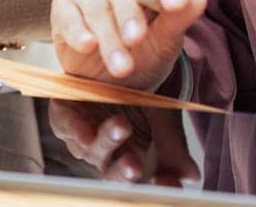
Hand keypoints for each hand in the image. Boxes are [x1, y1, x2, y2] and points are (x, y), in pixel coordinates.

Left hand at [48, 100, 199, 186]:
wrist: (113, 69)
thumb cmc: (140, 100)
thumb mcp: (161, 119)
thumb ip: (173, 146)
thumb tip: (192, 176)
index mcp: (131, 160)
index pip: (144, 182)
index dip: (155, 186)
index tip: (165, 184)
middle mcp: (105, 155)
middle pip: (114, 172)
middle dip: (124, 170)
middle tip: (136, 166)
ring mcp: (83, 139)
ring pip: (91, 149)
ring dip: (105, 140)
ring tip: (120, 126)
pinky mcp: (63, 118)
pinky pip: (65, 126)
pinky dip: (73, 127)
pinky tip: (83, 128)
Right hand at [51, 0, 206, 91]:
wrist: (112, 77)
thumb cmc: (143, 52)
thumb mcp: (166, 42)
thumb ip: (179, 20)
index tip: (176, 5)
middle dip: (129, 16)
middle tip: (136, 41)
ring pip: (94, 3)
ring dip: (107, 36)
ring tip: (119, 66)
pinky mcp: (63, 5)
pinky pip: (67, 13)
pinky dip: (77, 30)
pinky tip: (87, 45)